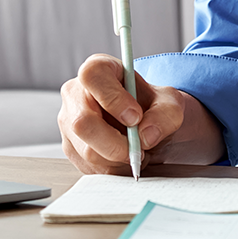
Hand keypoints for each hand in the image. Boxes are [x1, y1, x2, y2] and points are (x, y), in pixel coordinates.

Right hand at [58, 54, 225, 173]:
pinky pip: (89, 167)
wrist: (147, 124)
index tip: (136, 117)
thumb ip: (164, 115)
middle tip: (140, 149)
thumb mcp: (169, 104)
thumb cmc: (152, 106)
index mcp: (98, 69)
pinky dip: (114, 169)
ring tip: (137, 151)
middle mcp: (75, 93)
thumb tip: (146, 135)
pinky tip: (125, 158)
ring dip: (119, 160)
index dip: (113, 98)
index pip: (93, 76)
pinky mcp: (71, 148)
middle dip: (116, 144)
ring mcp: (68, 122)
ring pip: (87, 150)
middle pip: (83, 122)